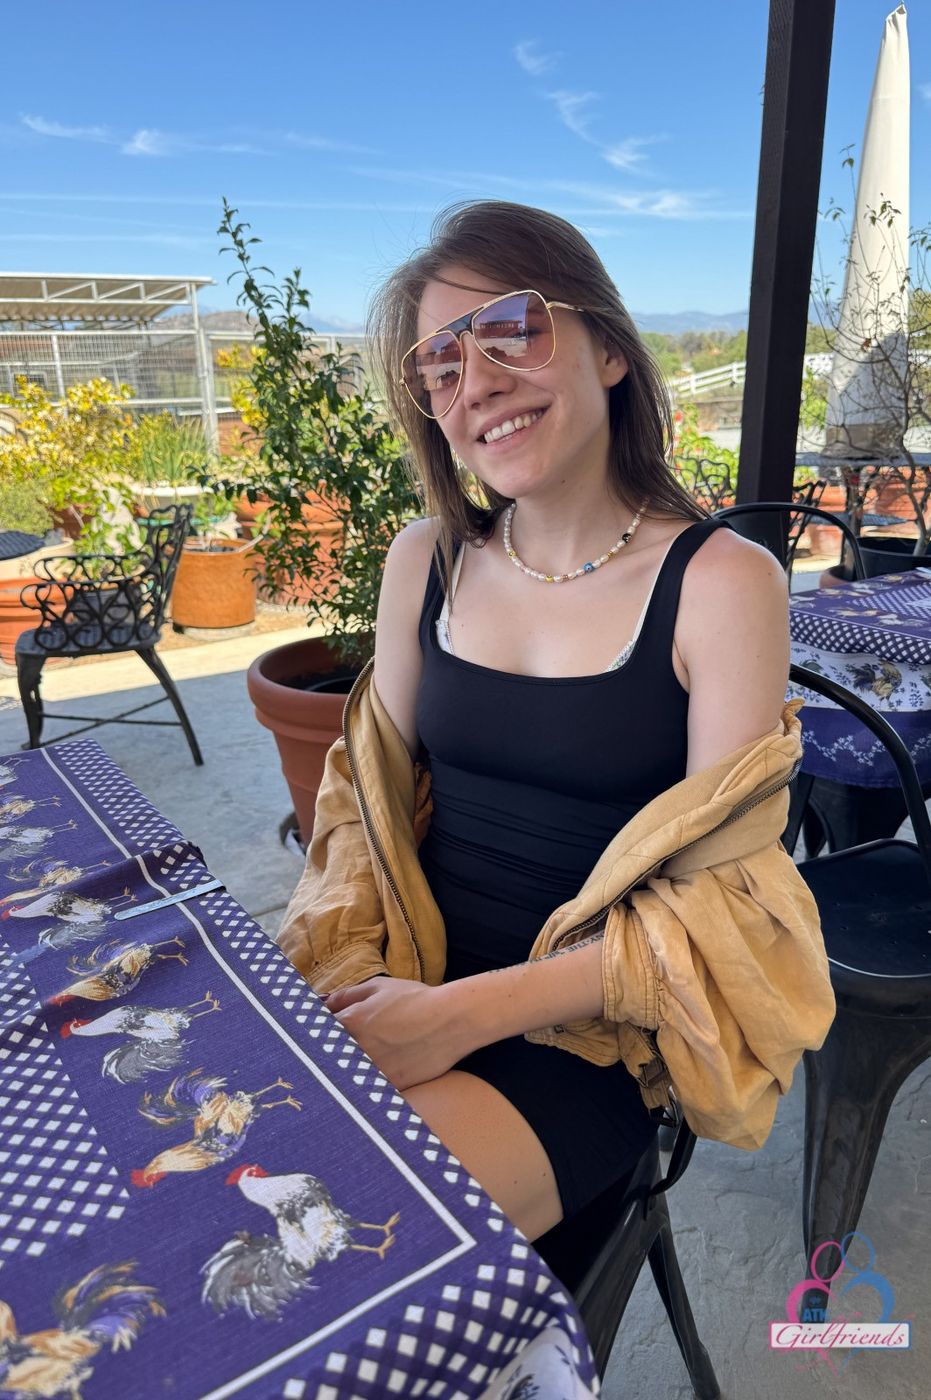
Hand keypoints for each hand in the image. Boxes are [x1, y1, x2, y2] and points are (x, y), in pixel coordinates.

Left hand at [325, 978, 465, 1089]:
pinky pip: (367, 1088)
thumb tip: (322, 1004)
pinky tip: (375, 1076)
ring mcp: (371, 1071)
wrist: (451, 1021)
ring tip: (357, 1065)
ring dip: (345, 1071)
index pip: (315, 1032)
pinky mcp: (388, 1086)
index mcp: (349, 1022)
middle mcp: (355, 1049)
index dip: (314, 1033)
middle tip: (334, 1052)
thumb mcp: (378, 987)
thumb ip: (346, 996)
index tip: (316, 1036)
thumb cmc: (415, 999)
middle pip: (326, 1057)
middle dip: (327, 1054)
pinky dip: (365, 1084)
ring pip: (345, 1076)